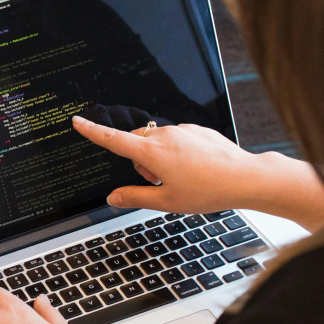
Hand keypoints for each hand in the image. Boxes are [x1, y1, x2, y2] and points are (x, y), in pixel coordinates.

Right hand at [72, 116, 323, 231]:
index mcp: (152, 153)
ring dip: (158, 158)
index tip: (78, 122)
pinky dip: (177, 152)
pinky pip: (176, 138)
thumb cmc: (208, 190)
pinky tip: (196, 169)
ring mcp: (182, 130)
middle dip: (139, 161)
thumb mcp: (166, 202)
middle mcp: (165, 135)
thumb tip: (113, 198)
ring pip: (156, 141)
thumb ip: (135, 197)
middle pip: (136, 143)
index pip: (113, 140)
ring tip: (182, 178)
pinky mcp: (197, 130)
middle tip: (158, 183)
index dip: (92, 132)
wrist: (245, 178)